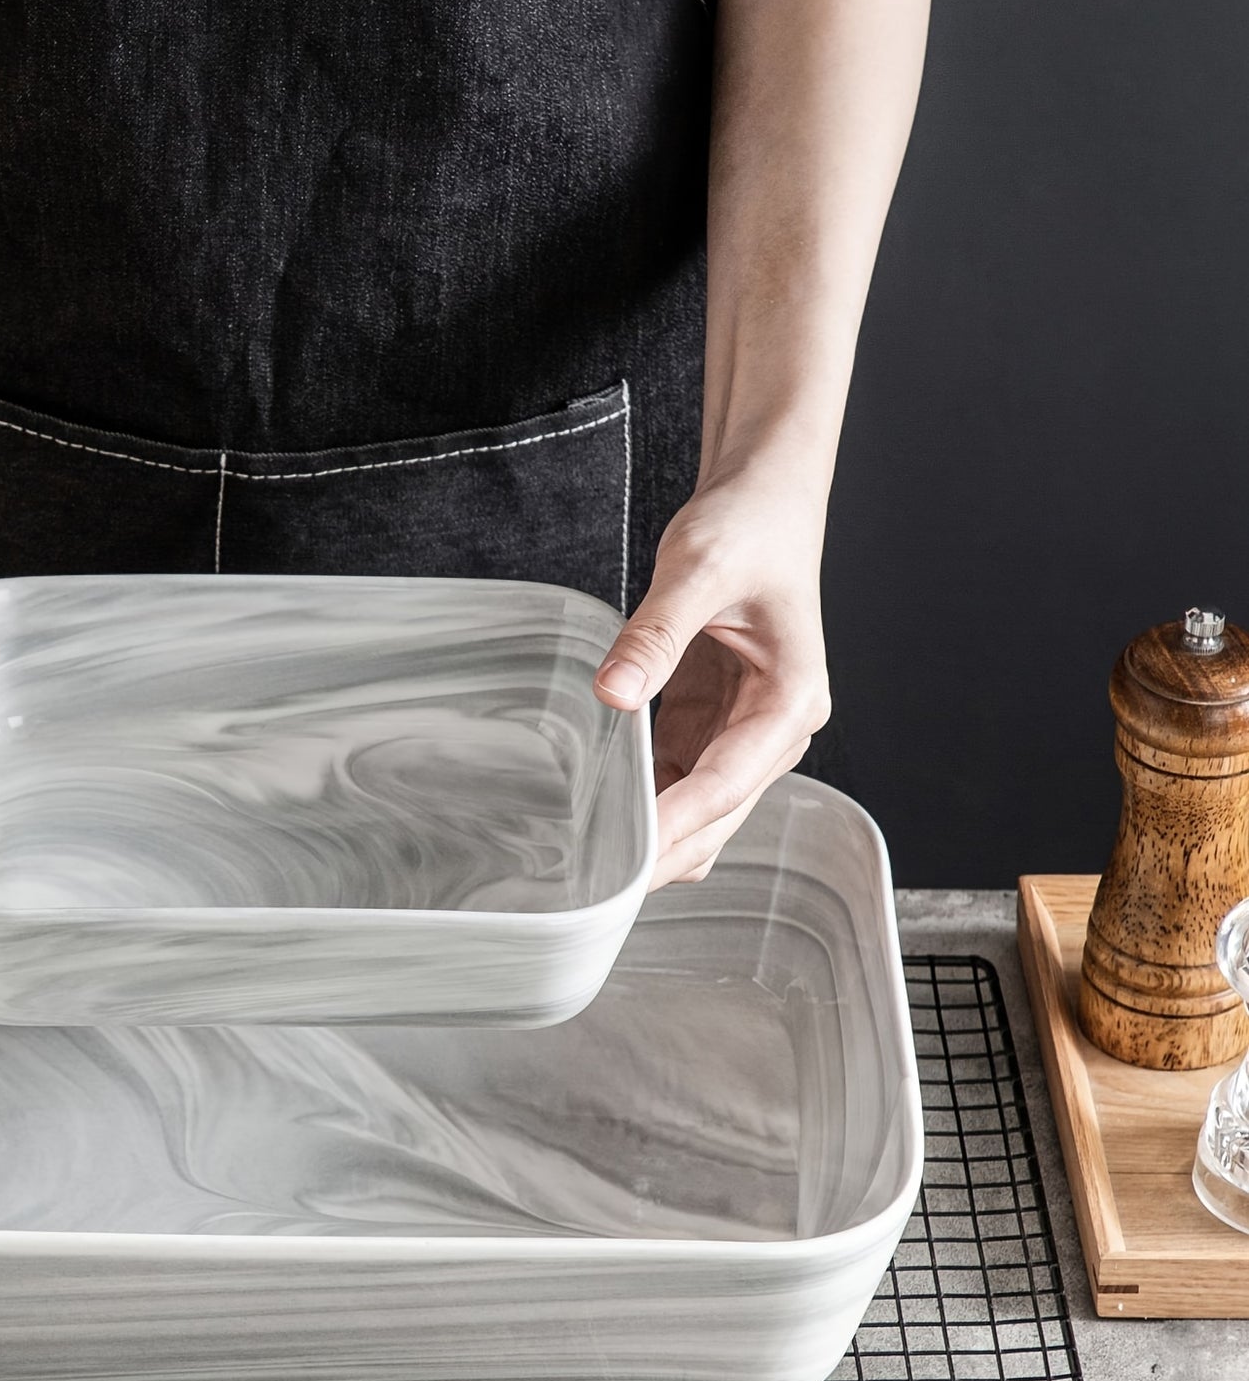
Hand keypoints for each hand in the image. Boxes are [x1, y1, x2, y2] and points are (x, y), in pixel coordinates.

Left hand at [593, 465, 830, 887]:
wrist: (762, 498)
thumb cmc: (750, 526)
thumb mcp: (698, 569)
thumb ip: (655, 634)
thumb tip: (613, 693)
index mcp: (791, 701)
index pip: (727, 783)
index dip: (675, 825)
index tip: (628, 861)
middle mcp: (775, 730)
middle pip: (718, 817)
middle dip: (664, 852)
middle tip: (594, 883)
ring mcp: (742, 733)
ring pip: (699, 814)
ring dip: (654, 837)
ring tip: (589, 862)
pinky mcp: (710, 724)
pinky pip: (677, 783)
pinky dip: (645, 805)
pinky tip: (599, 816)